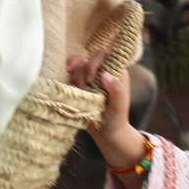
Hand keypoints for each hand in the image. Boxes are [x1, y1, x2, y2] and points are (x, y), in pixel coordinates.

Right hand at [66, 50, 141, 169]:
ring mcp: (91, 77)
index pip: (106, 55)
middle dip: (83, 72)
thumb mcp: (119, 108)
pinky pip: (72, 74)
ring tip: (81, 93)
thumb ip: (117, 91)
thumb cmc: (116, 120)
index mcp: (117, 73)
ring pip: (79, 67)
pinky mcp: (81, 84)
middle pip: (89, 59)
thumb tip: (105, 75)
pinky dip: (69, 78)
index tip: (91, 78)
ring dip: (76, 78)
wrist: (106, 133)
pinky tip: (70, 86)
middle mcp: (104, 71)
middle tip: (84, 88)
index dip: (96, 61)